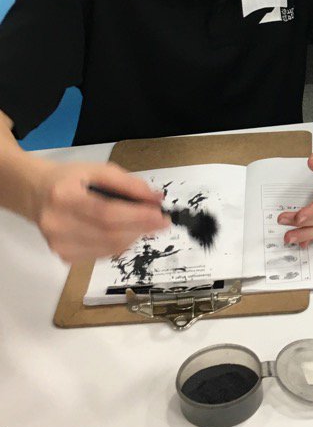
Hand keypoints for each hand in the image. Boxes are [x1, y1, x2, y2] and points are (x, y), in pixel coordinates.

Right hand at [33, 161, 167, 263]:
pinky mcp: (64, 256)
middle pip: (109, 234)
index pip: (107, 212)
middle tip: (160, 222)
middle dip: (141, 228)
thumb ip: (129, 184)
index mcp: (64, 196)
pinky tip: (125, 232)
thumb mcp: (98, 170)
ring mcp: (58, 244)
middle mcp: (57, 224)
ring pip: (108, 248)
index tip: (161, 216)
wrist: (35, 193)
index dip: (138, 217)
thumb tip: (156, 199)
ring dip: (133, 237)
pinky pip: (102, 255)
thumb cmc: (68, 179)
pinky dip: (119, 245)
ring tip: (144, 224)